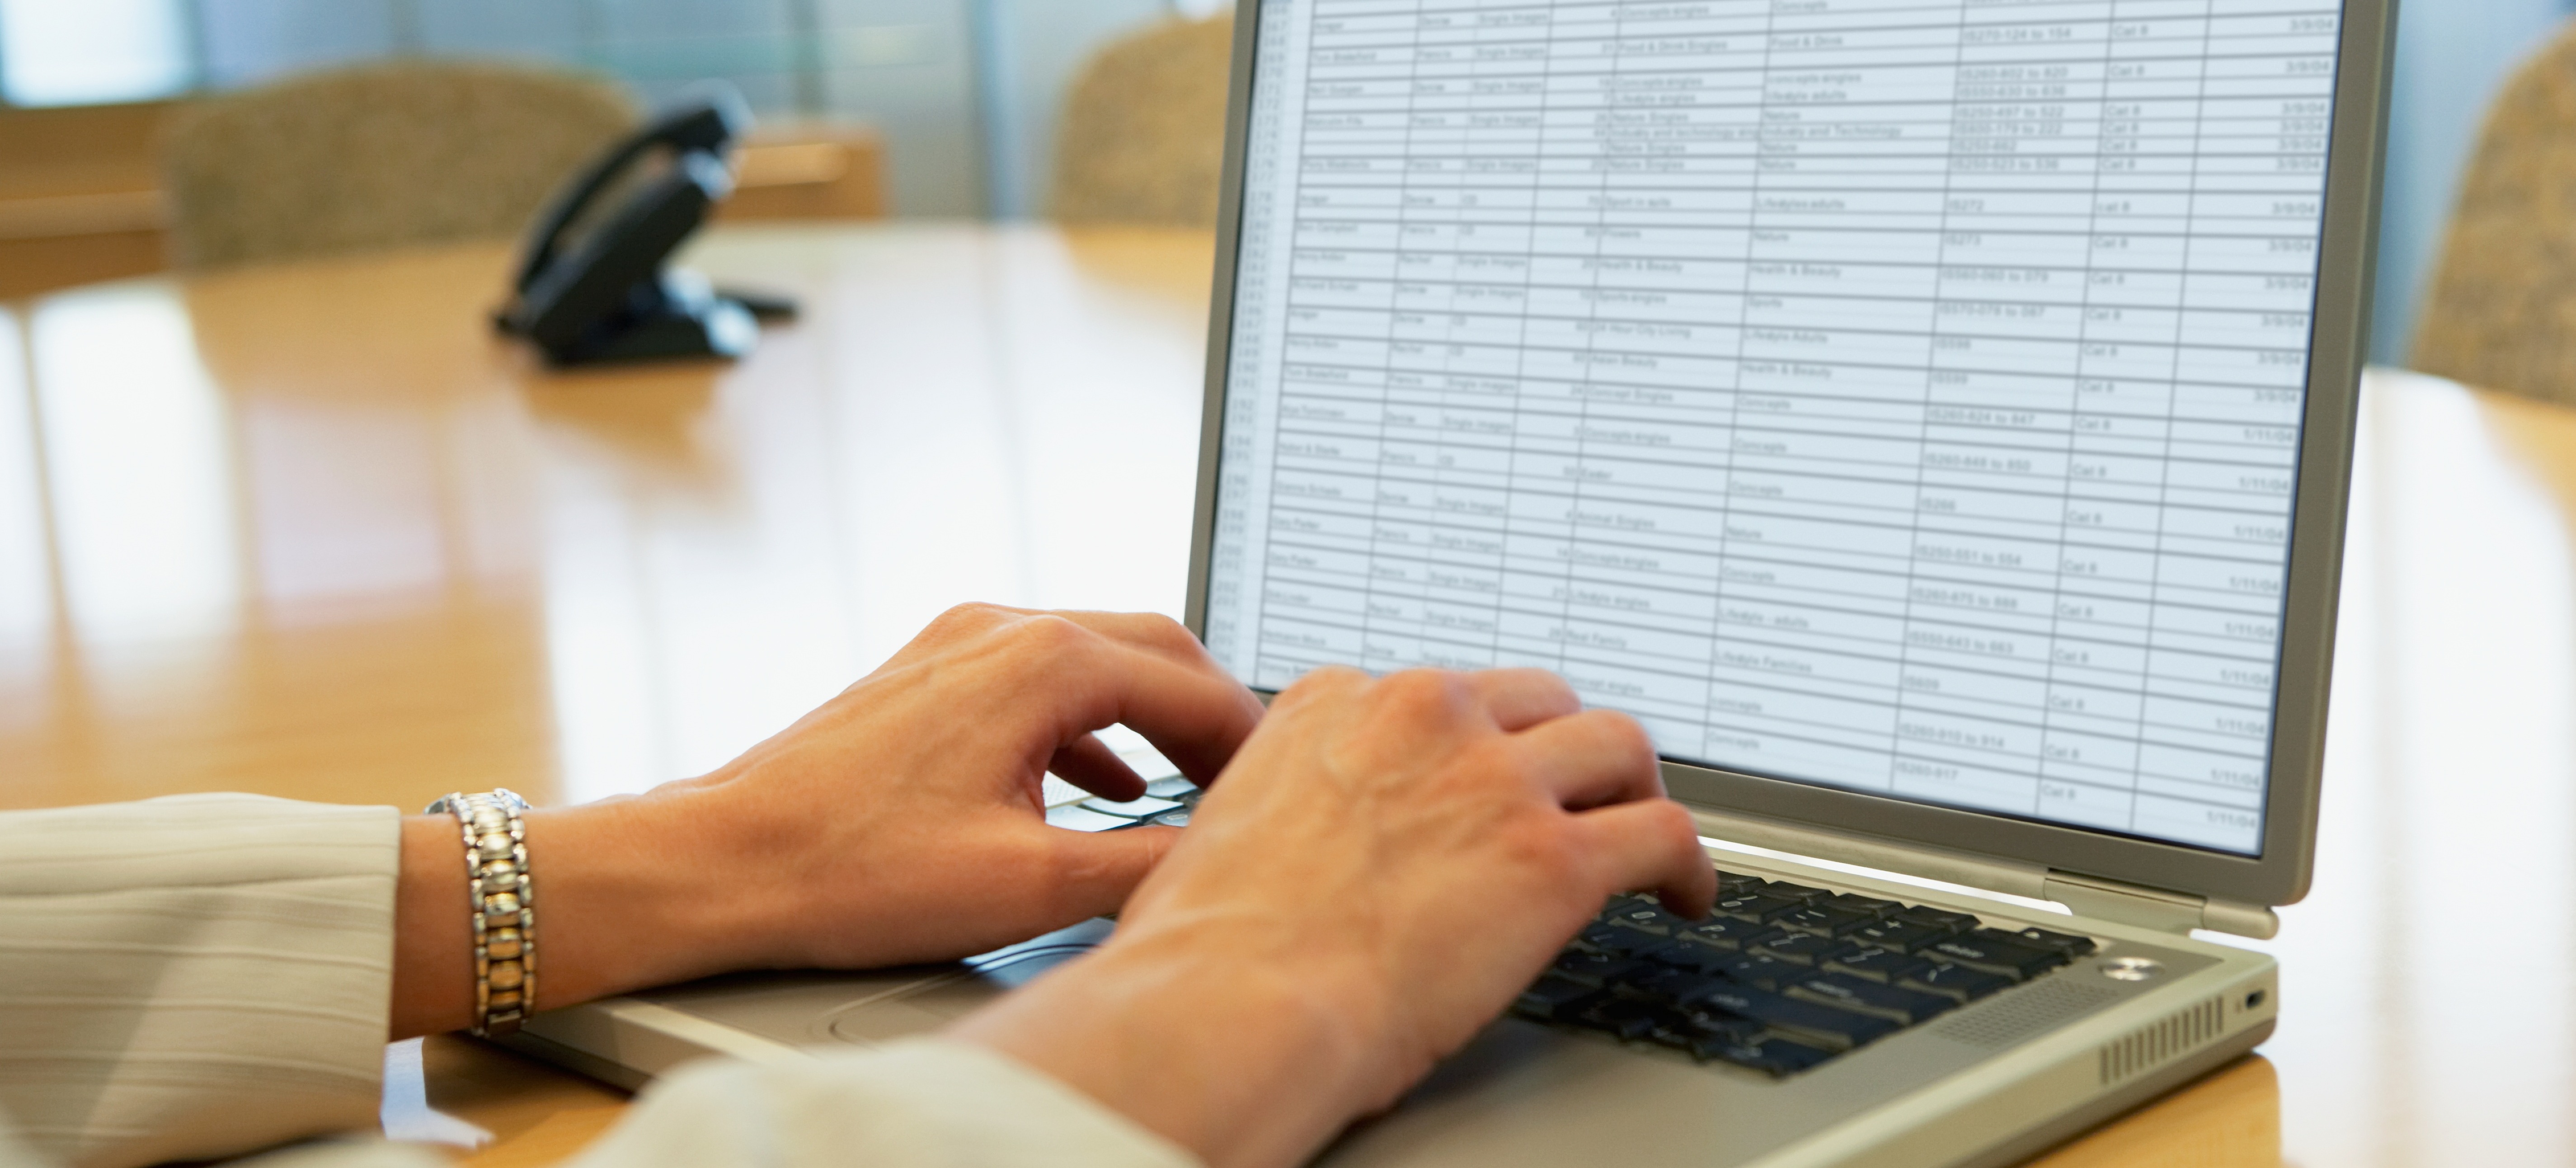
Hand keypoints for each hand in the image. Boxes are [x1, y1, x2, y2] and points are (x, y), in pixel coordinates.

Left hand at [391, 604, 1264, 1037]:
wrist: (723, 860)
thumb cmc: (851, 870)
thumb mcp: (1025, 886)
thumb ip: (1139, 867)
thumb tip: (1213, 861)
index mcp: (1040, 663)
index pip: (1188, 683)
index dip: (1249, 737)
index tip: (1285, 780)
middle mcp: (1000, 629)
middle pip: (1150, 646)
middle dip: (1209, 709)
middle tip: (1256, 772)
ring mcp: (955, 643)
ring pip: (1092, 657)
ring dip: (1150, 713)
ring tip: (1196, 778)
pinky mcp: (924, 673)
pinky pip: (1036, 680)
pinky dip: (1088, 725)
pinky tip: (1103, 782)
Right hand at [954, 666, 1715, 1167]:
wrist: (1229, 1004)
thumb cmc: (1208, 948)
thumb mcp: (1233, 823)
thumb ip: (1294, 799)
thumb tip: (1314, 838)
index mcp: (1337, 702)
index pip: (1439, 695)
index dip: (1473, 740)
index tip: (1485, 773)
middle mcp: (1422, 715)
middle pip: (1536, 700)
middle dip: (1560, 747)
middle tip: (1575, 793)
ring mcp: (1493, 779)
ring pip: (1614, 745)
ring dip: (1632, 787)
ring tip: (1642, 829)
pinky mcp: (1552, 856)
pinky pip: (1662, 833)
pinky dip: (1689, 864)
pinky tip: (1688, 895)